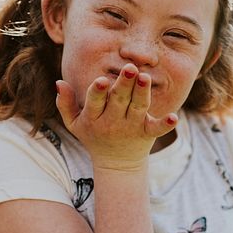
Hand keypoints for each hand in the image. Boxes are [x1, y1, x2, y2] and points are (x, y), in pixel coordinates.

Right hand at [55, 63, 176, 170]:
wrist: (116, 164)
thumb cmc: (93, 136)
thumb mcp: (74, 123)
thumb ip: (65, 104)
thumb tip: (59, 82)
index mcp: (94, 118)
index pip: (95, 102)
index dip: (98, 92)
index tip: (101, 80)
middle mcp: (113, 122)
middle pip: (119, 101)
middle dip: (124, 85)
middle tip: (131, 68)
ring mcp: (131, 128)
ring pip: (138, 108)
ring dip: (142, 93)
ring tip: (145, 77)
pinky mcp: (147, 133)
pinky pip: (157, 129)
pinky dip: (165, 125)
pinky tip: (173, 118)